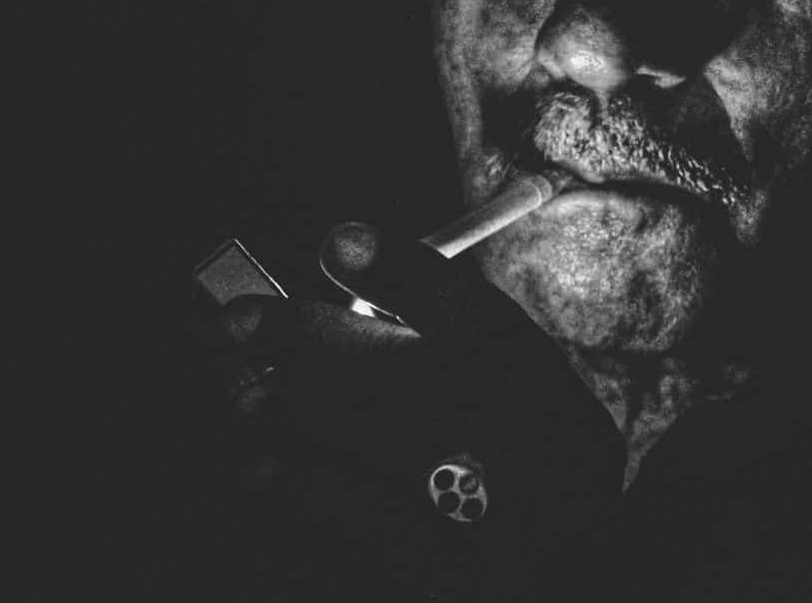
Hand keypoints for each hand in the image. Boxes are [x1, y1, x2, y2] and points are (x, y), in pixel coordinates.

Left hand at [210, 227, 622, 593]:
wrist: (570, 594)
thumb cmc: (527, 501)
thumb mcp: (526, 429)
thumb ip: (461, 371)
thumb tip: (344, 312)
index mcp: (561, 415)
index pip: (489, 324)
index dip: (411, 276)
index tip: (338, 242)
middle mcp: (545, 468)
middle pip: (421, 377)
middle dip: (317, 339)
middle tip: (241, 320)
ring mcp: (500, 533)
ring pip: (383, 446)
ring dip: (299, 409)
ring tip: (245, 392)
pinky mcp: (454, 584)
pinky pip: (362, 523)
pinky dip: (305, 487)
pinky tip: (260, 464)